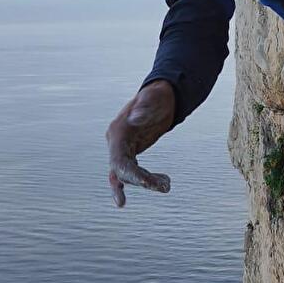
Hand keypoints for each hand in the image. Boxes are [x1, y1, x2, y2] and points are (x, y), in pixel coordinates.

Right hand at [106, 80, 174, 206]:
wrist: (160, 96)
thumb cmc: (157, 96)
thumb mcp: (152, 99)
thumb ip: (144, 107)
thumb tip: (135, 118)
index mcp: (118, 131)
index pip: (119, 160)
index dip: (130, 173)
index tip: (146, 183)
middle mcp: (116, 141)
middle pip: (122, 170)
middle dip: (141, 180)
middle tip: (165, 186)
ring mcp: (121, 148)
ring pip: (126, 174)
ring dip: (145, 182)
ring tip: (167, 185)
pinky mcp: (130, 152)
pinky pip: (130, 171)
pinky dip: (141, 181)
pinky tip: (159, 186)